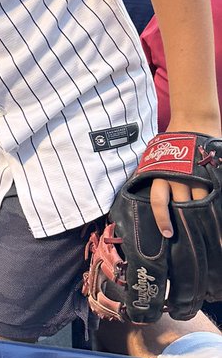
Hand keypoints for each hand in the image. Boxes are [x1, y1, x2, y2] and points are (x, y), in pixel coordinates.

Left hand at [148, 119, 216, 236]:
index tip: (167, 234)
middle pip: (182, 206)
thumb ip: (151, 173)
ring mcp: (198, 175)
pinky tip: (216, 211)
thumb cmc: (173, 142)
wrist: (192, 122)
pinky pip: (215, 193)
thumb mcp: (156, 156)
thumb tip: (143, 188)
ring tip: (207, 226)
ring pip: (200, 202)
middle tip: (190, 236)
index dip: (162, 219)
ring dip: (202, 213)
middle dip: (185, 221)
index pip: (159, 202)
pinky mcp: (211, 173)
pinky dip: (215, 202)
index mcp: (162, 174)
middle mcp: (179, 177)